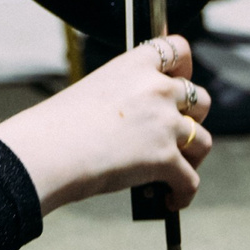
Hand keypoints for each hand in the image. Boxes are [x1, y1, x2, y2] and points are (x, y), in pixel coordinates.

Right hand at [0, 34, 212, 214]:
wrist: (47, 151)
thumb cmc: (56, 127)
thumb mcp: (93, 93)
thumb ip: (125, 99)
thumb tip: (141, 129)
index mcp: (135, 65)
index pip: (177, 49)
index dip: (185, 68)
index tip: (180, 82)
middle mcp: (157, 89)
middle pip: (200, 99)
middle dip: (193, 118)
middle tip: (177, 133)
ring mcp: (165, 123)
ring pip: (203, 140)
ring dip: (193, 157)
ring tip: (179, 169)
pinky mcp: (166, 158)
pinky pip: (191, 180)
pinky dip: (183, 193)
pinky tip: (170, 201)